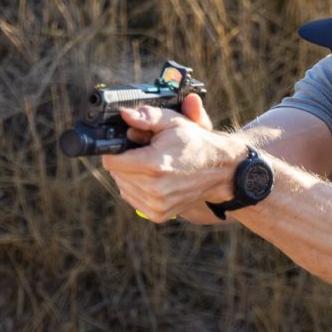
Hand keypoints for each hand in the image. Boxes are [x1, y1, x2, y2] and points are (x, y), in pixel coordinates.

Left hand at [100, 93, 241, 223]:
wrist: (220, 170)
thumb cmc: (196, 144)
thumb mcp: (173, 122)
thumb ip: (147, 117)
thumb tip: (125, 116)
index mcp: (154, 165)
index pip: (111, 161)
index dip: (117, 149)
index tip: (129, 144)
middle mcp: (154, 189)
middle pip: (116, 174)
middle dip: (125, 161)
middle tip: (145, 152)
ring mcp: (156, 205)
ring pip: (122, 187)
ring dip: (130, 175)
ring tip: (151, 166)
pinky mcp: (158, 215)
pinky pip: (132, 199)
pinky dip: (137, 188)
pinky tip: (153, 179)